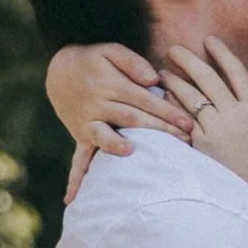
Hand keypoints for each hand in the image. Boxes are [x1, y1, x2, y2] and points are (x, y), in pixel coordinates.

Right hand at [48, 43, 194, 203]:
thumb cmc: (94, 60)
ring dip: (120, 147)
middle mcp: (97, 104)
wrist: (59, 70)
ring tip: (134, 155)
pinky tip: (75, 196)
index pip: (144, 99)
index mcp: (110, 84)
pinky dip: (77, 176)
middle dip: (159, 131)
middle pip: (132, 119)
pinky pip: (79, 156)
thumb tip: (153, 78)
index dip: (166, 111)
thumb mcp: (111, 50)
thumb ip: (132, 62)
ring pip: (107, 135)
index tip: (188, 123)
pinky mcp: (81, 134)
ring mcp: (87, 121)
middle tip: (184, 142)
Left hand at [164, 39, 247, 191]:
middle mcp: (236, 115)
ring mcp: (219, 131)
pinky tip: (165, 100)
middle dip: (190, 61)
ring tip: (164, 73)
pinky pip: (185, 122)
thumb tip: (232, 91)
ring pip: (192, 99)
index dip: (222, 53)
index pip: (236, 71)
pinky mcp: (204, 147)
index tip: (209, 40)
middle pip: (209, 79)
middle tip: (175, 49)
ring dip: (176, 83)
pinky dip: (174, 108)